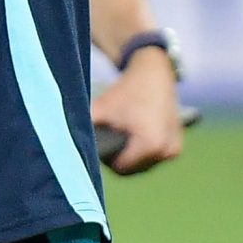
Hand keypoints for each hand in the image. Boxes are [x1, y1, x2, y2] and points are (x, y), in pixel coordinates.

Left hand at [91, 45, 183, 175]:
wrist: (153, 72)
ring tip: (124, 135)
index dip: (107, 157)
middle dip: (120, 157)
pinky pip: (154, 158)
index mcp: (150, 144)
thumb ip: (84, 129)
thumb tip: (65, 147)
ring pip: (144, 165)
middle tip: (113, 134)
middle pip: (133, 169)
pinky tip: (136, 136)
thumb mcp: (100, 109)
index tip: (104, 138)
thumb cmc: (125, 91)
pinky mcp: (177, 147)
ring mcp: (174, 150)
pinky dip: (145, 151)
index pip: (120, 168)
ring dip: (133, 156)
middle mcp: (166, 151)